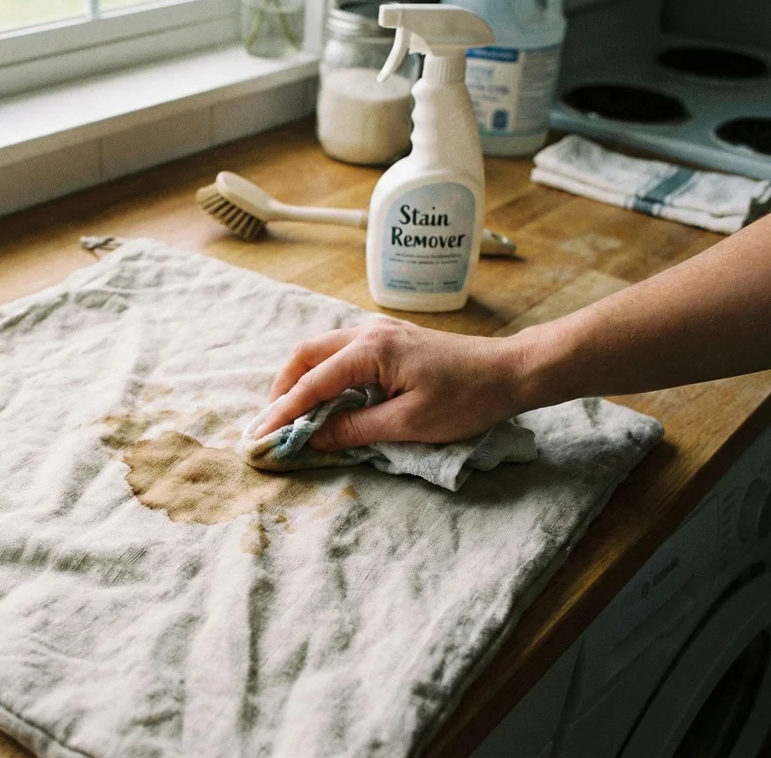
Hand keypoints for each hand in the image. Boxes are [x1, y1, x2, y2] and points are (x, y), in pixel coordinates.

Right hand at [253, 318, 530, 449]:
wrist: (510, 372)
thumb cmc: (467, 399)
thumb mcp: (409, 424)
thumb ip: (356, 429)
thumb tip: (314, 438)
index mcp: (371, 351)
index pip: (312, 383)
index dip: (283, 412)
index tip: (260, 436)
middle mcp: (368, 332)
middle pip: (306, 355)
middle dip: (282, 389)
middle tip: (271, 424)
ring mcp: (379, 332)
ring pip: (321, 351)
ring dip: (301, 380)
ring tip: (291, 414)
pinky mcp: (389, 340)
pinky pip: (341, 353)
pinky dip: (323, 375)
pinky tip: (324, 398)